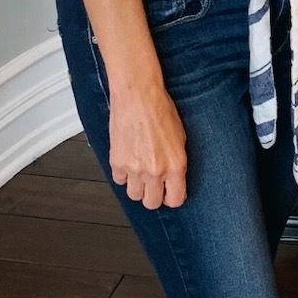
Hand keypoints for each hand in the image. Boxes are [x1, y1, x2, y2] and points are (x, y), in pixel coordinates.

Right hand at [108, 79, 187, 208]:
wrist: (137, 94)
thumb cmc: (159, 109)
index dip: (172, 197)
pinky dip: (123, 174)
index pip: (175, 200)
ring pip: (134, 195)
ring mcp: (134, 168)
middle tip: (153, 184)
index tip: (169, 192)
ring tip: (139, 172)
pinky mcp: (117, 162)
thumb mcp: (180, 137)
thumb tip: (174, 178)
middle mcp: (155, 170)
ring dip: (137, 187)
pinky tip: (128, 160)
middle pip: (152, 203)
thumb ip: (176, 162)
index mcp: (175, 165)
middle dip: (153, 196)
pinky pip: (119, 180)